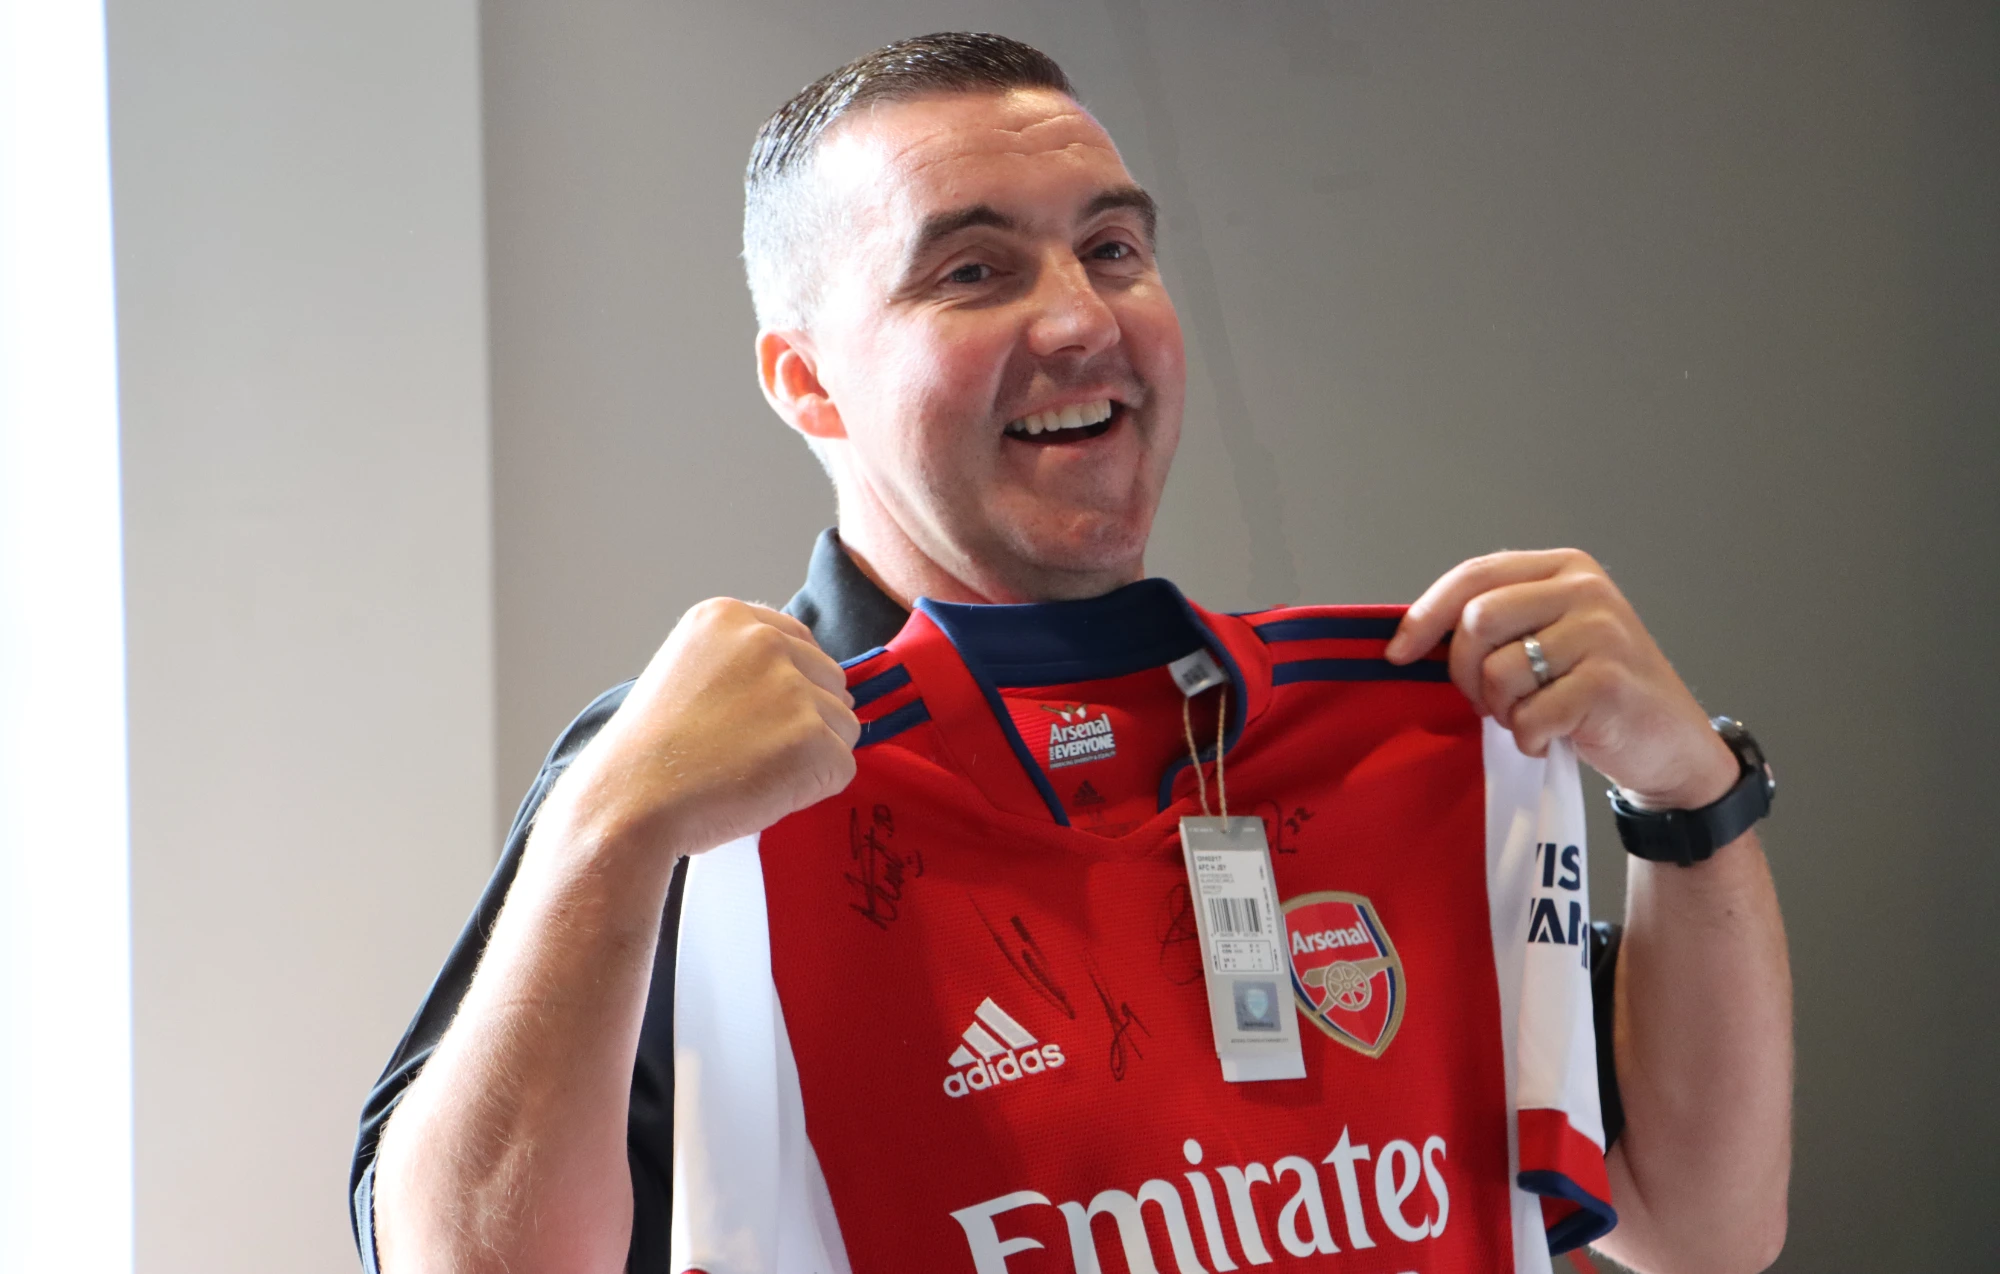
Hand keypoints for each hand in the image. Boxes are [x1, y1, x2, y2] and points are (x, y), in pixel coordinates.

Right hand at [542, 599, 860, 860]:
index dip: (787, 688)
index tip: (750, 716)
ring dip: (811, 755)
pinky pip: (842, 768)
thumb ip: (743, 663)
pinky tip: (763, 791)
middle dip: (805, 719)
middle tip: (747, 750)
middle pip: (831, 681)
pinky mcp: (813, 740)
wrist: (630, 801)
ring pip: (843, 726)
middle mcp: (765, 641)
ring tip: (750, 770)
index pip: (800, 643)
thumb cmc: (651, 752)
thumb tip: (811, 684)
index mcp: (729, 616)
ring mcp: (793, 689)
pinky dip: (813, 789)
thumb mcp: (687, 671)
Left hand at [1384, 549, 1736, 810]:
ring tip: (1530, 717)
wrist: (1669, 742)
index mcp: (1564, 568)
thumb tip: (1411, 637)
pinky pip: (1530, 714)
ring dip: (1501, 710)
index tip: (1398, 653)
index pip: (1474, 575)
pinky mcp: (1609, 682)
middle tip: (1487, 702)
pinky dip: (1529, 737)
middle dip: (1465, 673)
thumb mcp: (1548, 638)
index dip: (1425, 615)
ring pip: (1500, 671)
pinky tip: (1552, 736)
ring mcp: (1602, 632)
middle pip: (1477, 620)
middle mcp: (1586, 589)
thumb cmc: (1596, 693)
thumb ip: (1498, 625)